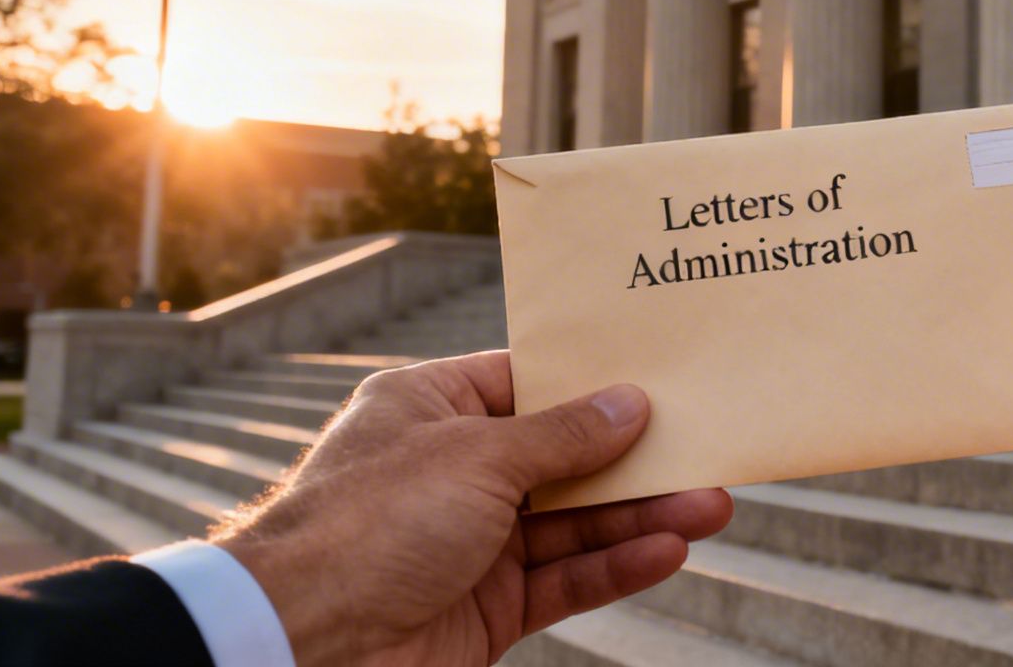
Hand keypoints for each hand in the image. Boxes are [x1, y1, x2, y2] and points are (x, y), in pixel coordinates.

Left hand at [209, 349, 731, 666]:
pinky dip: (615, 565)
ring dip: (642, 515)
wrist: (299, 645)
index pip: (527, 382)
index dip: (593, 380)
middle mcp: (452, 472)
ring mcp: (471, 543)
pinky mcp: (486, 609)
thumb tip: (630, 401)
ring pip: (574, 522)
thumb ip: (563, 434)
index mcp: (430, 410)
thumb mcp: (477, 458)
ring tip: (713, 505)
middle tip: (708, 447)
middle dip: (636, 457)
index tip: (663, 373)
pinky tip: (667, 550)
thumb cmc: (369, 525)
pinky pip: (564, 580)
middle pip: (564, 457)